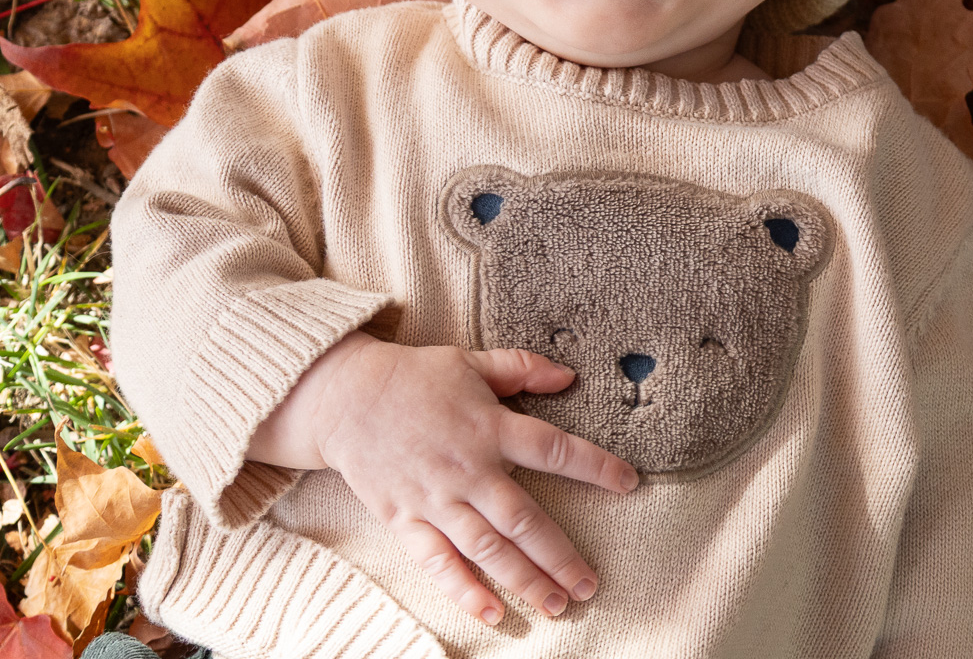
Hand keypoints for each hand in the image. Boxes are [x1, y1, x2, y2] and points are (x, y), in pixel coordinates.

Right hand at [248, 331, 637, 625]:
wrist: (343, 395)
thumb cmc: (412, 376)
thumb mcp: (470, 361)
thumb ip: (521, 369)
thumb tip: (569, 376)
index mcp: (489, 426)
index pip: (554, 449)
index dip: (595, 467)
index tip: (629, 484)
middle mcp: (467, 468)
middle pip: (524, 520)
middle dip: (561, 556)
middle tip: (591, 584)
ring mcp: (435, 498)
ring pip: (488, 549)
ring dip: (525, 580)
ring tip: (558, 605)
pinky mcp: (406, 518)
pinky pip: (438, 562)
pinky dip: (464, 590)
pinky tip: (493, 613)